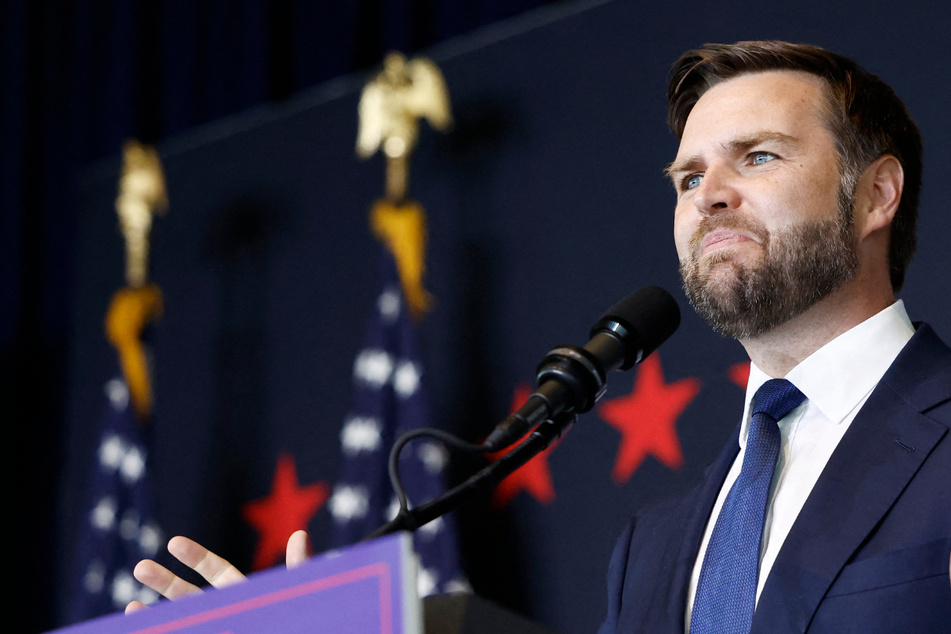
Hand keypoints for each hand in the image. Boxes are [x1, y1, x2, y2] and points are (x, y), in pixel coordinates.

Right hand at [125, 529, 310, 613]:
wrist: (308, 631)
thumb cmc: (301, 620)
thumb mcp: (297, 594)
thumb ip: (297, 568)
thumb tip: (298, 534)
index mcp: (245, 593)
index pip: (217, 571)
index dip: (195, 557)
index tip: (173, 543)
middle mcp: (227, 611)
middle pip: (190, 595)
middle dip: (165, 582)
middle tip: (140, 568)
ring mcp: (217, 626)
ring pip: (182, 620)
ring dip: (155, 615)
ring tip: (129, 608)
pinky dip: (162, 633)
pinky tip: (142, 628)